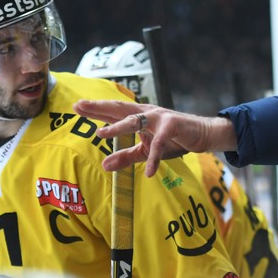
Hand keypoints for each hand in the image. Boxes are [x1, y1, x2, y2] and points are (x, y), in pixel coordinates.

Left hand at [73, 100, 237, 177]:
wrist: (202, 136)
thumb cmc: (172, 140)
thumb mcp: (145, 151)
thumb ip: (125, 157)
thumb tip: (104, 166)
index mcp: (138, 117)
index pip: (113, 112)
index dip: (95, 110)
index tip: (76, 107)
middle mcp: (146, 113)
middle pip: (119, 109)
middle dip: (98, 108)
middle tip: (79, 106)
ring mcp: (159, 117)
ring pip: (135, 121)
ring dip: (118, 128)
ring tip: (101, 134)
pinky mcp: (173, 126)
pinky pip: (159, 143)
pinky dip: (152, 157)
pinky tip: (148, 171)